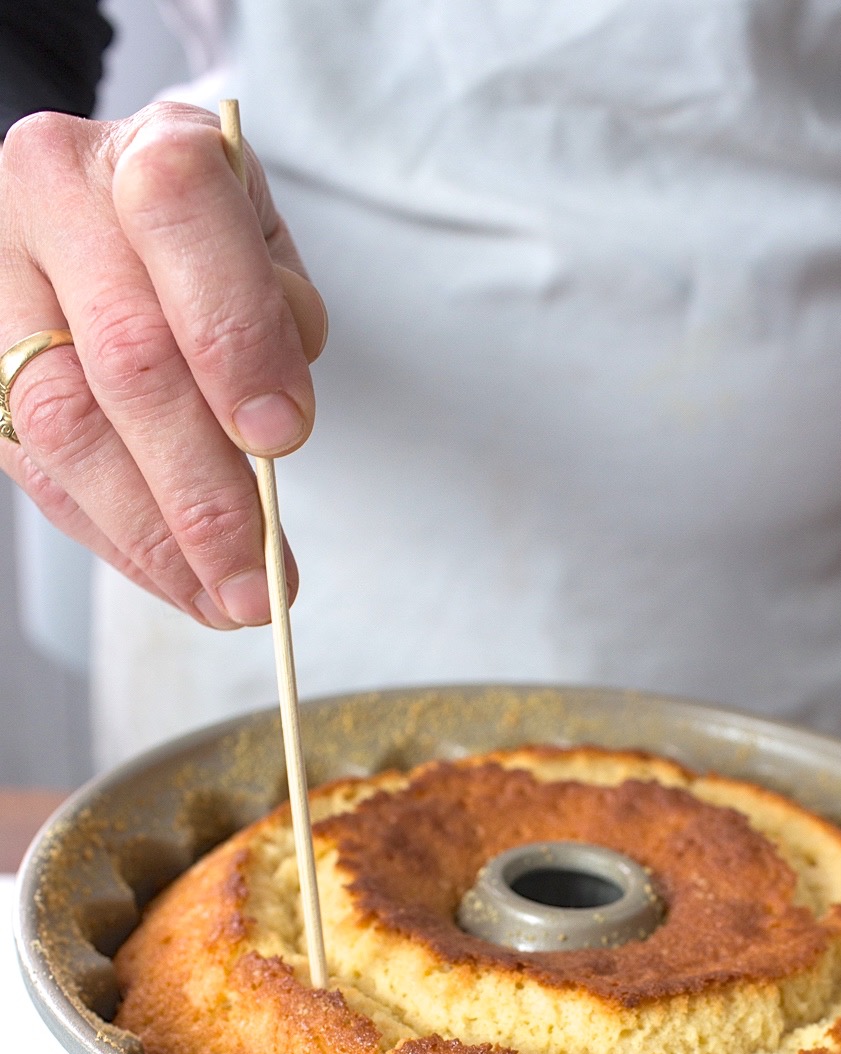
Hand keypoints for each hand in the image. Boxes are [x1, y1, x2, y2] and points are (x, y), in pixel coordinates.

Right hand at [0, 103, 326, 626]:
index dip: (235, 335)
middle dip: (202, 487)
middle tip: (261, 575)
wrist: (108, 212)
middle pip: (123, 354)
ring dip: (155, 536)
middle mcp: (52, 197)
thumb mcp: (268, 249)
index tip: (282, 437)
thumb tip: (267, 440)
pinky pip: (40, 470)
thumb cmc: (207, 239)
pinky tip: (176, 579)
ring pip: (64, 425)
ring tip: (227, 598)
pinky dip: (118, 539)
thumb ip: (279, 319)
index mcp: (146, 149)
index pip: (182, 220)